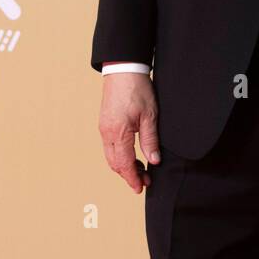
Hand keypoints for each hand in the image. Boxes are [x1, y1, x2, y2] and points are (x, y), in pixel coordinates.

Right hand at [98, 72, 158, 193]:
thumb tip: (154, 161)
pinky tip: (131, 155)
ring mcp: (104, 128)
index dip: (133, 178)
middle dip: (129, 175)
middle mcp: (107, 133)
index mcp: (118, 133)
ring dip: (124, 166)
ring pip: (111, 156)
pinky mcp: (105, 123)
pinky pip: (110, 146)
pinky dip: (120, 155)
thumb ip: (151, 140)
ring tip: (141, 170)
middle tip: (145, 181)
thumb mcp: (150, 116)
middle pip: (115, 163)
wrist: (124, 70)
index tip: (141, 188)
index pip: (125, 164)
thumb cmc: (138, 89)